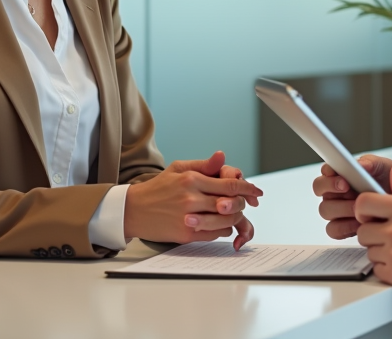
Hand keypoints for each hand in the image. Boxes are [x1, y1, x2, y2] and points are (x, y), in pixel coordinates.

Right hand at [125, 151, 262, 248]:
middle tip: (246, 203)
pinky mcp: (186, 234)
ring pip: (225, 221)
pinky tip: (219, 223)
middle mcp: (190, 199)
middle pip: (230, 204)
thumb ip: (204, 165)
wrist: (134, 210)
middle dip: (242, 204)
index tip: (257, 192)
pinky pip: (214, 234)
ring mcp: (188, 218)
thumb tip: (222, 156)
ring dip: (233, 218)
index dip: (248, 188)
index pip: (229, 185)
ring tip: (232, 213)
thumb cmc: (158, 188)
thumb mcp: (179, 169)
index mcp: (191, 180)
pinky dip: (221, 230)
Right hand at [312, 154, 391, 239]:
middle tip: (351, 195)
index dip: (329, 174)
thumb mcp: (387, 168)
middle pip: (320, 188)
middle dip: (333, 191)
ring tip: (360, 211)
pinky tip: (359, 224)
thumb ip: (373, 164)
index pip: (326, 169)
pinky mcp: (343, 226)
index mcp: (344, 172)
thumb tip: (362, 165)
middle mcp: (337, 189)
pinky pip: (333, 229)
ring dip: (342, 210)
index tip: (344, 181)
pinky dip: (345, 227)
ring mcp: (338, 208)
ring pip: (325, 209)